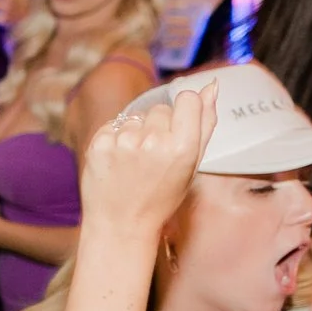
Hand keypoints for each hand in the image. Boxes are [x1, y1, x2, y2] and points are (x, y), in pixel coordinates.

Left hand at [79, 84, 213, 239]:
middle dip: (159, 127)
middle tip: (154, 158)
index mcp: (182, 147)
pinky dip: (116, 138)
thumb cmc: (161, 196)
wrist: (120, 224)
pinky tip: (118, 161)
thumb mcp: (191, 165)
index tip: (178, 129)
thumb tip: (212, 86)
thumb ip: (205, 124)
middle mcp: (153, 141)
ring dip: (137, 133)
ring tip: (135, 162)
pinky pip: (114, 125)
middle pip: (160, 109)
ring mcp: (124, 142)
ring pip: (136, 116)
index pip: (187, 99)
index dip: (184, 111)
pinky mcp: (99, 143)